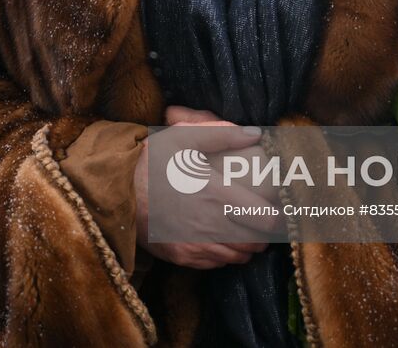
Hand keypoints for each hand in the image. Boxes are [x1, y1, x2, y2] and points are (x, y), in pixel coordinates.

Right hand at [134, 106, 281, 269]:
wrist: (117, 192)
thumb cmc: (152, 161)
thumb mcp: (183, 137)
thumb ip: (221, 134)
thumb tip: (255, 134)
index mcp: (216, 194)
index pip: (265, 219)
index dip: (278, 217)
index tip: (280, 209)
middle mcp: (210, 224)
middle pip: (256, 242)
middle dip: (265, 234)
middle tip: (265, 221)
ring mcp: (196, 244)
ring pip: (238, 257)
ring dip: (248, 247)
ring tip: (247, 231)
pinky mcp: (183, 256)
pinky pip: (217, 264)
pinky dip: (226, 255)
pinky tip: (222, 239)